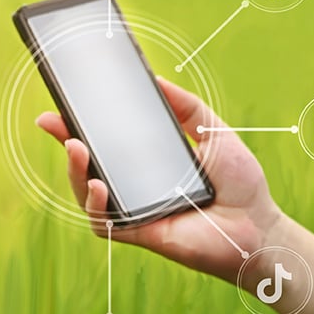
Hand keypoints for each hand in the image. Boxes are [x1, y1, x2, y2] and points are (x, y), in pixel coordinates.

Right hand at [36, 78, 283, 285]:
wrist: (260, 226)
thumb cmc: (241, 184)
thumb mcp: (214, 132)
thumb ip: (187, 108)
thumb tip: (156, 79)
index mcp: (151, 162)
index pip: (108, 142)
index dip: (80, 125)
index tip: (62, 105)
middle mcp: (138, 187)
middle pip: (88, 166)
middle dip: (64, 142)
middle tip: (53, 121)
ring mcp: (136, 211)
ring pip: (87, 194)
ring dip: (74, 172)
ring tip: (76, 148)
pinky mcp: (140, 234)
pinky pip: (105, 223)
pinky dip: (95, 205)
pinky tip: (98, 186)